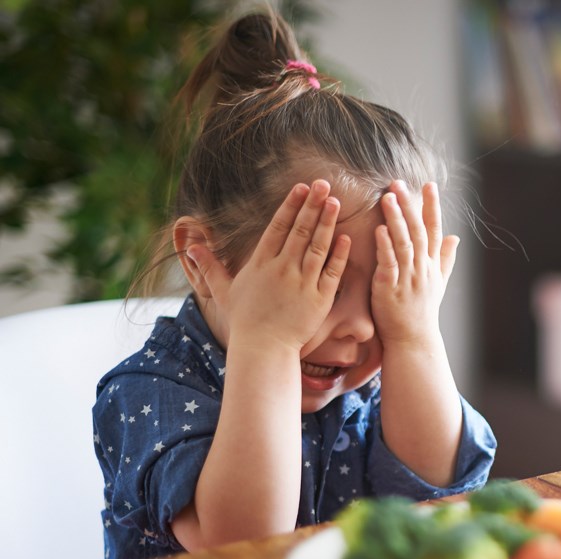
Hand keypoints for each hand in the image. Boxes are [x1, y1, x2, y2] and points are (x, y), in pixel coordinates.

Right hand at [187, 180, 350, 352]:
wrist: (263, 349)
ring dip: (327, 222)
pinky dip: (339, 254)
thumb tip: (190, 247)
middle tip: (324, 184)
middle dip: (312, 205)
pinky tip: (346, 237)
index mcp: (261, 263)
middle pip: (300, 230)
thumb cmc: (245, 321)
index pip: (278, 227)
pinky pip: (332, 271)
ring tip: (336, 202)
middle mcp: (282, 269)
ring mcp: (302, 283)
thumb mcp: (224, 291)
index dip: (291, 205)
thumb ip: (210, 267)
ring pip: (317, 246)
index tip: (301, 187)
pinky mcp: (320, 298)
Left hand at [371, 180, 458, 347]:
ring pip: (404, 243)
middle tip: (398, 183)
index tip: (429, 185)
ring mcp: (407, 278)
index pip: (435, 230)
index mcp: (432, 265)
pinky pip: (389, 264)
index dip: (432, 207)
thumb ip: (445, 259)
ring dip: (396, 219)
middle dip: (410, 205)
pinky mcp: (390, 289)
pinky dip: (385, 246)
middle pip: (418, 231)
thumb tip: (457, 237)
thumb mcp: (438, 284)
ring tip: (387, 198)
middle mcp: (422, 269)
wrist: (413, 341)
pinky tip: (379, 229)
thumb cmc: (422, 312)